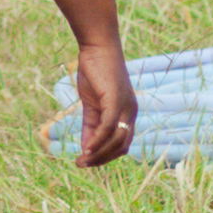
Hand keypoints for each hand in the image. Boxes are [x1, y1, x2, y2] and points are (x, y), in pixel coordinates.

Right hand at [72, 33, 135, 166]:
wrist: (96, 48)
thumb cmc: (94, 72)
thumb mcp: (91, 104)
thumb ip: (90, 126)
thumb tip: (86, 150)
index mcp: (127, 113)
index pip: (122, 144)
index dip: (106, 156)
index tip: (88, 161)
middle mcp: (131, 112)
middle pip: (121, 147)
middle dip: (102, 159)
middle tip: (82, 165)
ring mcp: (125, 107)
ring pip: (115, 140)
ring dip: (98, 154)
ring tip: (82, 161)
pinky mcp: (115, 101)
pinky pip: (108, 127)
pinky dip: (97, 141)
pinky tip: (86, 149)